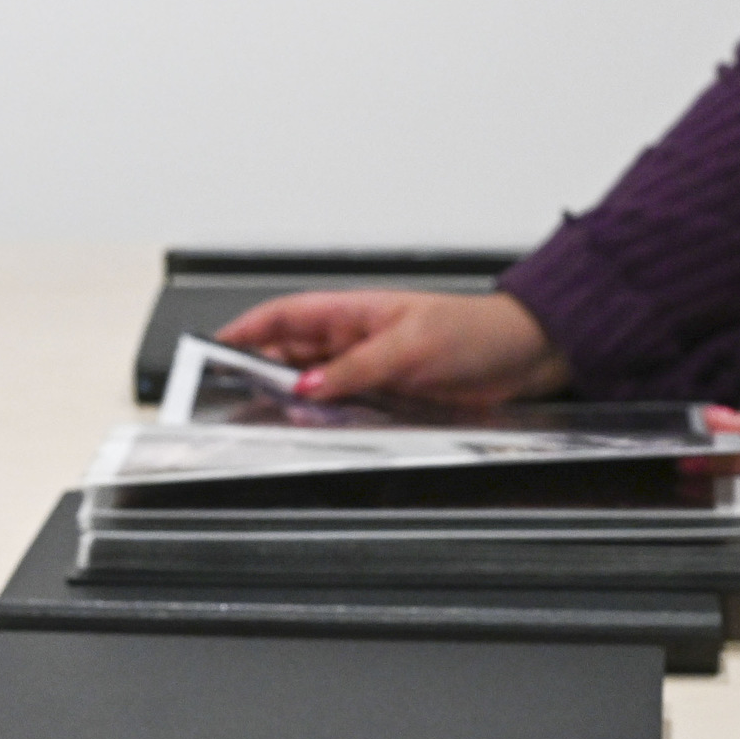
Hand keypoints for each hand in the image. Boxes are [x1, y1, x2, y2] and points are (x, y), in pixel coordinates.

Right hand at [212, 287, 568, 408]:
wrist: (525, 355)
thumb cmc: (477, 332)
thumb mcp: (411, 347)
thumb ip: (357, 367)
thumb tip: (307, 384)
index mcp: (355, 311)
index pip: (286, 315)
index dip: (247, 328)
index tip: (214, 345)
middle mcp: (357, 337)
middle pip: (291, 352)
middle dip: (258, 367)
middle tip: (227, 391)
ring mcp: (371, 367)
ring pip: (313, 381)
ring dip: (290, 395)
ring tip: (263, 413)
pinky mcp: (389, 394)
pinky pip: (343, 404)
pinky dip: (323, 415)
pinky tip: (312, 427)